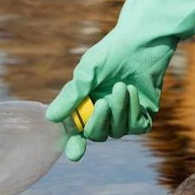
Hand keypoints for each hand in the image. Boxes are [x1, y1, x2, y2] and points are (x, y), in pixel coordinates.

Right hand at [45, 30, 173, 160]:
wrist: (142, 40)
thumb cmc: (111, 53)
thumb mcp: (87, 72)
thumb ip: (72, 95)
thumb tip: (51, 117)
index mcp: (84, 105)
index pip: (76, 133)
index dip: (75, 146)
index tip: (75, 154)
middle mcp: (103, 114)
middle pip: (97, 135)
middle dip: (98, 122)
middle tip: (102, 102)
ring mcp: (124, 116)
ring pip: (118, 131)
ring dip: (119, 111)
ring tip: (122, 86)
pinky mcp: (144, 114)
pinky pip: (138, 126)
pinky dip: (134, 111)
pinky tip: (133, 92)